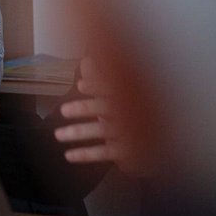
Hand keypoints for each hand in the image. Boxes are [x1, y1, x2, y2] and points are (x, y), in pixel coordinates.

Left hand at [54, 56, 148, 174]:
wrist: (157, 140)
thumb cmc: (130, 112)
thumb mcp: (117, 94)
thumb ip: (100, 78)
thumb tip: (86, 60)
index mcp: (127, 94)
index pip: (112, 87)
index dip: (96, 86)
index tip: (80, 85)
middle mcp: (128, 112)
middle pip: (106, 108)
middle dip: (84, 108)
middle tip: (63, 110)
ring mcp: (127, 132)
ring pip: (101, 130)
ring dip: (78, 132)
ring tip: (58, 135)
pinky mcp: (126, 151)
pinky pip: (104, 152)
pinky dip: (85, 154)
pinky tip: (69, 155)